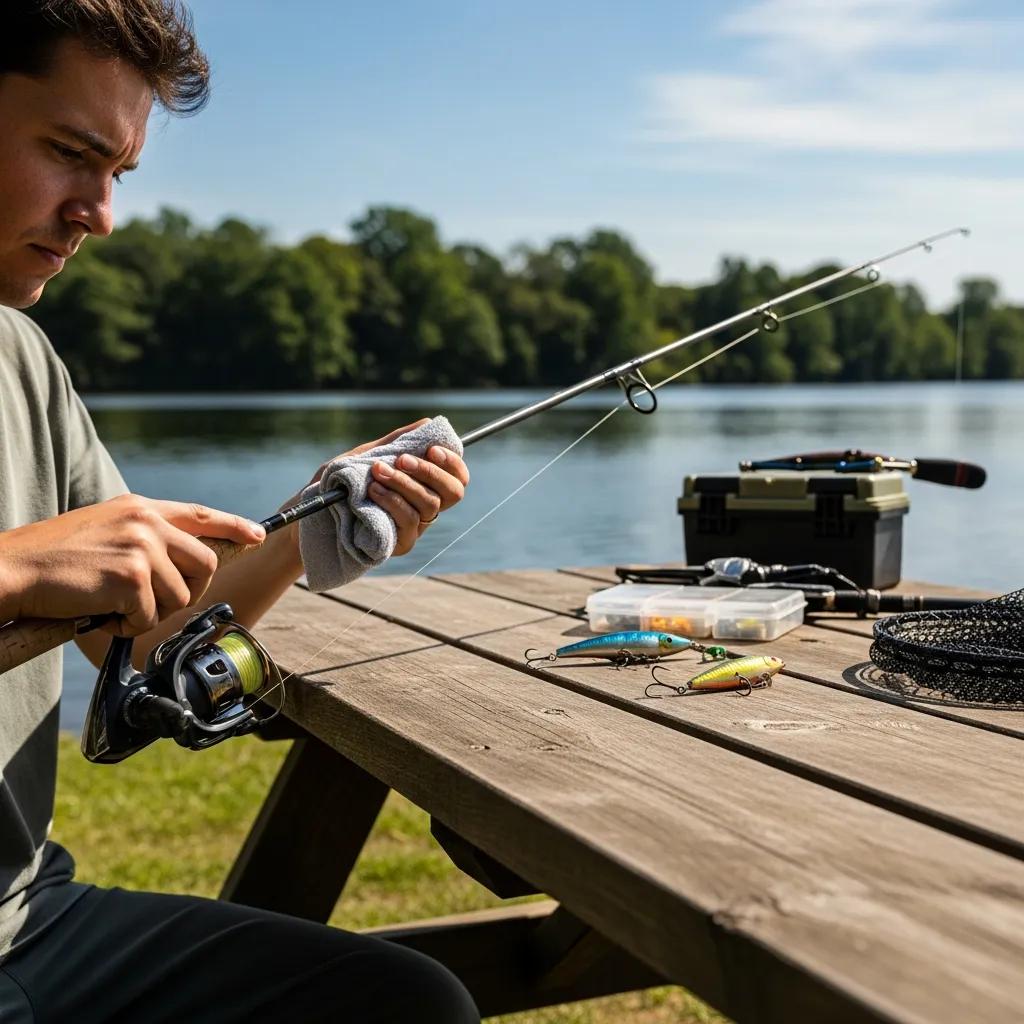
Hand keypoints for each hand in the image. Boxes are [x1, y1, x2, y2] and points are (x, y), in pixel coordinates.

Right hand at [0, 494, 265, 634]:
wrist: (12, 568)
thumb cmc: (54, 558)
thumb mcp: (105, 530)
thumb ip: (143, 537)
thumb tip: (178, 562)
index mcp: (141, 508)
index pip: (200, 515)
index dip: (233, 527)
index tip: (257, 536)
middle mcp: (146, 522)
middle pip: (205, 565)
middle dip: (188, 591)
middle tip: (153, 602)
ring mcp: (141, 547)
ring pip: (180, 597)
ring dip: (150, 612)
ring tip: (113, 603)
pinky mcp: (132, 577)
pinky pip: (151, 617)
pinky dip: (128, 625)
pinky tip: (101, 612)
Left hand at [311, 419, 469, 557]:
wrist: (309, 513)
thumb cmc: (338, 483)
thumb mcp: (366, 456)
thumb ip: (396, 442)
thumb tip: (427, 423)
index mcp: (423, 487)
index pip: (457, 478)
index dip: (452, 462)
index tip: (431, 448)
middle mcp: (424, 509)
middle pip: (453, 493)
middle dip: (430, 471)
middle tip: (402, 459)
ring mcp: (414, 529)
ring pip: (430, 505)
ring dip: (404, 483)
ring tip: (377, 471)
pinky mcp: (399, 544)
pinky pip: (409, 522)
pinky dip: (393, 501)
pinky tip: (373, 491)